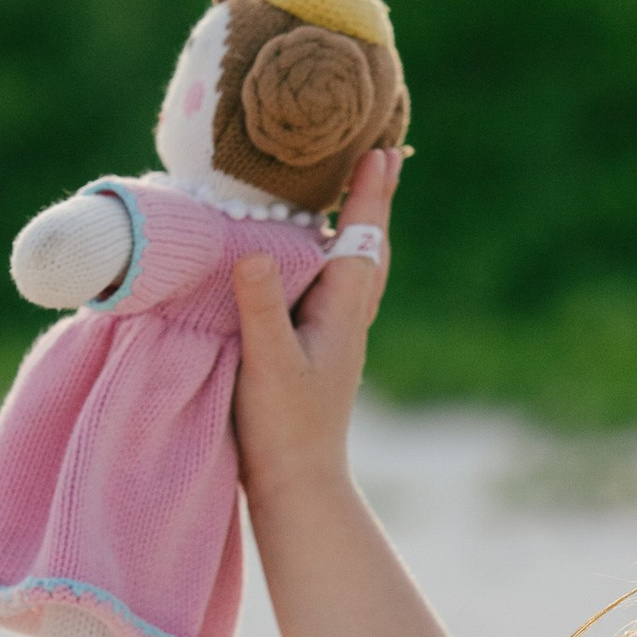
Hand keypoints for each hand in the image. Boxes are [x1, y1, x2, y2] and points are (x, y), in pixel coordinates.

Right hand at [231, 141, 401, 509]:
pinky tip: (311, 257)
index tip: (381, 148)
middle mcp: (344, 318)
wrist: (297, 488)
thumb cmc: (284, 430)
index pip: (361, 239)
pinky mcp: (313, 350)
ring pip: (350, 267)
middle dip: (370, 200)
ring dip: (353, 225)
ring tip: (353, 190)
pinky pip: (326, 287)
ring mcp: (331, 335)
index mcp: (340, 313)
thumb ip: (262, 308)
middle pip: (366, 245)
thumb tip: (256, 250)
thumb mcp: (268, 365)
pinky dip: (326, 257)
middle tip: (380, 153)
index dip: (368, 194)